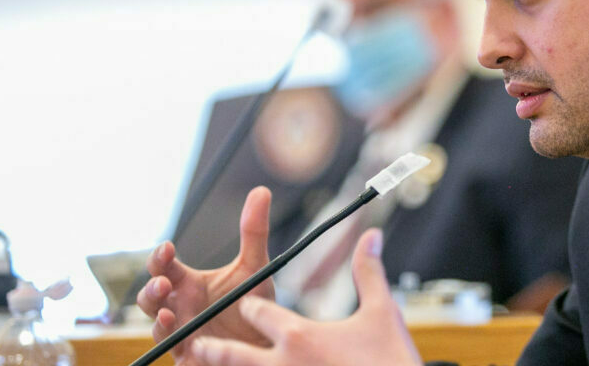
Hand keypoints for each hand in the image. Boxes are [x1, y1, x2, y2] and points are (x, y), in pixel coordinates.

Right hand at [136, 186, 275, 363]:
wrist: (268, 342)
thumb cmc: (254, 304)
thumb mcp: (254, 267)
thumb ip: (253, 232)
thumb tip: (262, 191)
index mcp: (188, 283)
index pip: (164, 267)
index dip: (161, 257)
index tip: (168, 247)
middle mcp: (178, 307)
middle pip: (151, 297)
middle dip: (151, 289)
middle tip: (164, 282)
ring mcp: (181, 333)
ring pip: (157, 327)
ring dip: (158, 320)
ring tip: (168, 313)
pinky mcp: (188, 356)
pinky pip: (173, 351)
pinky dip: (173, 344)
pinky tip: (183, 338)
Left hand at [190, 229, 421, 365]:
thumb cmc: (389, 358)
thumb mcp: (381, 310)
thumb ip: (368, 271)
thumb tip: (371, 236)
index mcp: (300, 335)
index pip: (259, 312)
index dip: (251, 306)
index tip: (245, 303)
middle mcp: (284, 363)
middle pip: (234, 355)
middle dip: (216, 349)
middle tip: (199, 346)